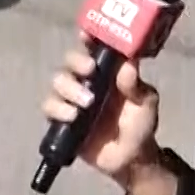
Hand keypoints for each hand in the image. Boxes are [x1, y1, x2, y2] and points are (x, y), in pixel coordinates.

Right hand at [38, 32, 161, 181]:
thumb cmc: (139, 126)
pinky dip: (58, 109)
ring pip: (58, 82)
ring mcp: (72, 100)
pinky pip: (49, 107)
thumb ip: (137, 86)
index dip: (87, 39)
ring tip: (87, 103)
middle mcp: (86, 82)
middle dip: (76, 63)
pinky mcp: (61, 119)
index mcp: (106, 73)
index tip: (86, 36)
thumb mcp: (145, 104)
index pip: (92, 50)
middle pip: (69, 62)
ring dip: (69, 88)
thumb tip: (128, 65)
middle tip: (90, 71)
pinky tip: (72, 117)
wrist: (130, 159)